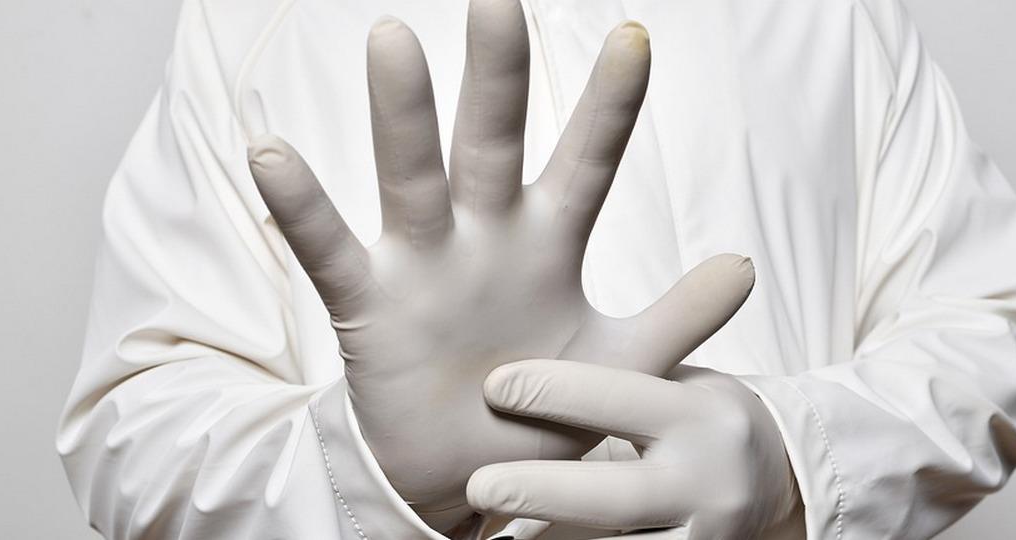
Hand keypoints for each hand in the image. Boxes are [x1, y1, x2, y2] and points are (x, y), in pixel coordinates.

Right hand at [246, 0, 755, 526]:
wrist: (478, 478)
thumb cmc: (547, 411)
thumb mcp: (623, 364)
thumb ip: (680, 316)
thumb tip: (744, 265)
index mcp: (548, 244)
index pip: (585, 162)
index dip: (608, 106)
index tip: (633, 38)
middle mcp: (485, 238)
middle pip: (492, 141)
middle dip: (499, 74)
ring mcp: (424, 265)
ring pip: (412, 177)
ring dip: (402, 116)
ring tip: (393, 43)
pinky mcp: (370, 308)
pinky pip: (330, 252)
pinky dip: (302, 209)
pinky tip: (272, 155)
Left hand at [468, 361, 801, 539]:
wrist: (772, 475)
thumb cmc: (695, 416)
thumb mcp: (675, 381)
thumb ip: (615, 382)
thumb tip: (510, 376)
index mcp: (700, 418)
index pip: (621, 399)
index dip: (555, 391)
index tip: (494, 385)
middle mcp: (708, 485)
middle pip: (618, 498)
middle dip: (544, 492)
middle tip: (479, 486)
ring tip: (493, 539)